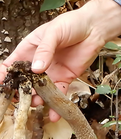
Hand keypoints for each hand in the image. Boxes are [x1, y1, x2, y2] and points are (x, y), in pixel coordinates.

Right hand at [0, 0, 120, 117]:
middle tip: (19, 100)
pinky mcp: (65, 78)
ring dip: (36, 99)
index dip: (4, 76)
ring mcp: (51, 72)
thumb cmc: (71, 24)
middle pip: (23, 82)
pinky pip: (59, 93)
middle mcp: (37, 64)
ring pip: (39, 90)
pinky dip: (56, 104)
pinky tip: (54, 114)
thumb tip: (36, 69)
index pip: (11, 65)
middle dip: (20, 92)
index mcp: (28, 50)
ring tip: (36, 103)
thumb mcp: (53, 32)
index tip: (2, 85)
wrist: (94, 28)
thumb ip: (44, 50)